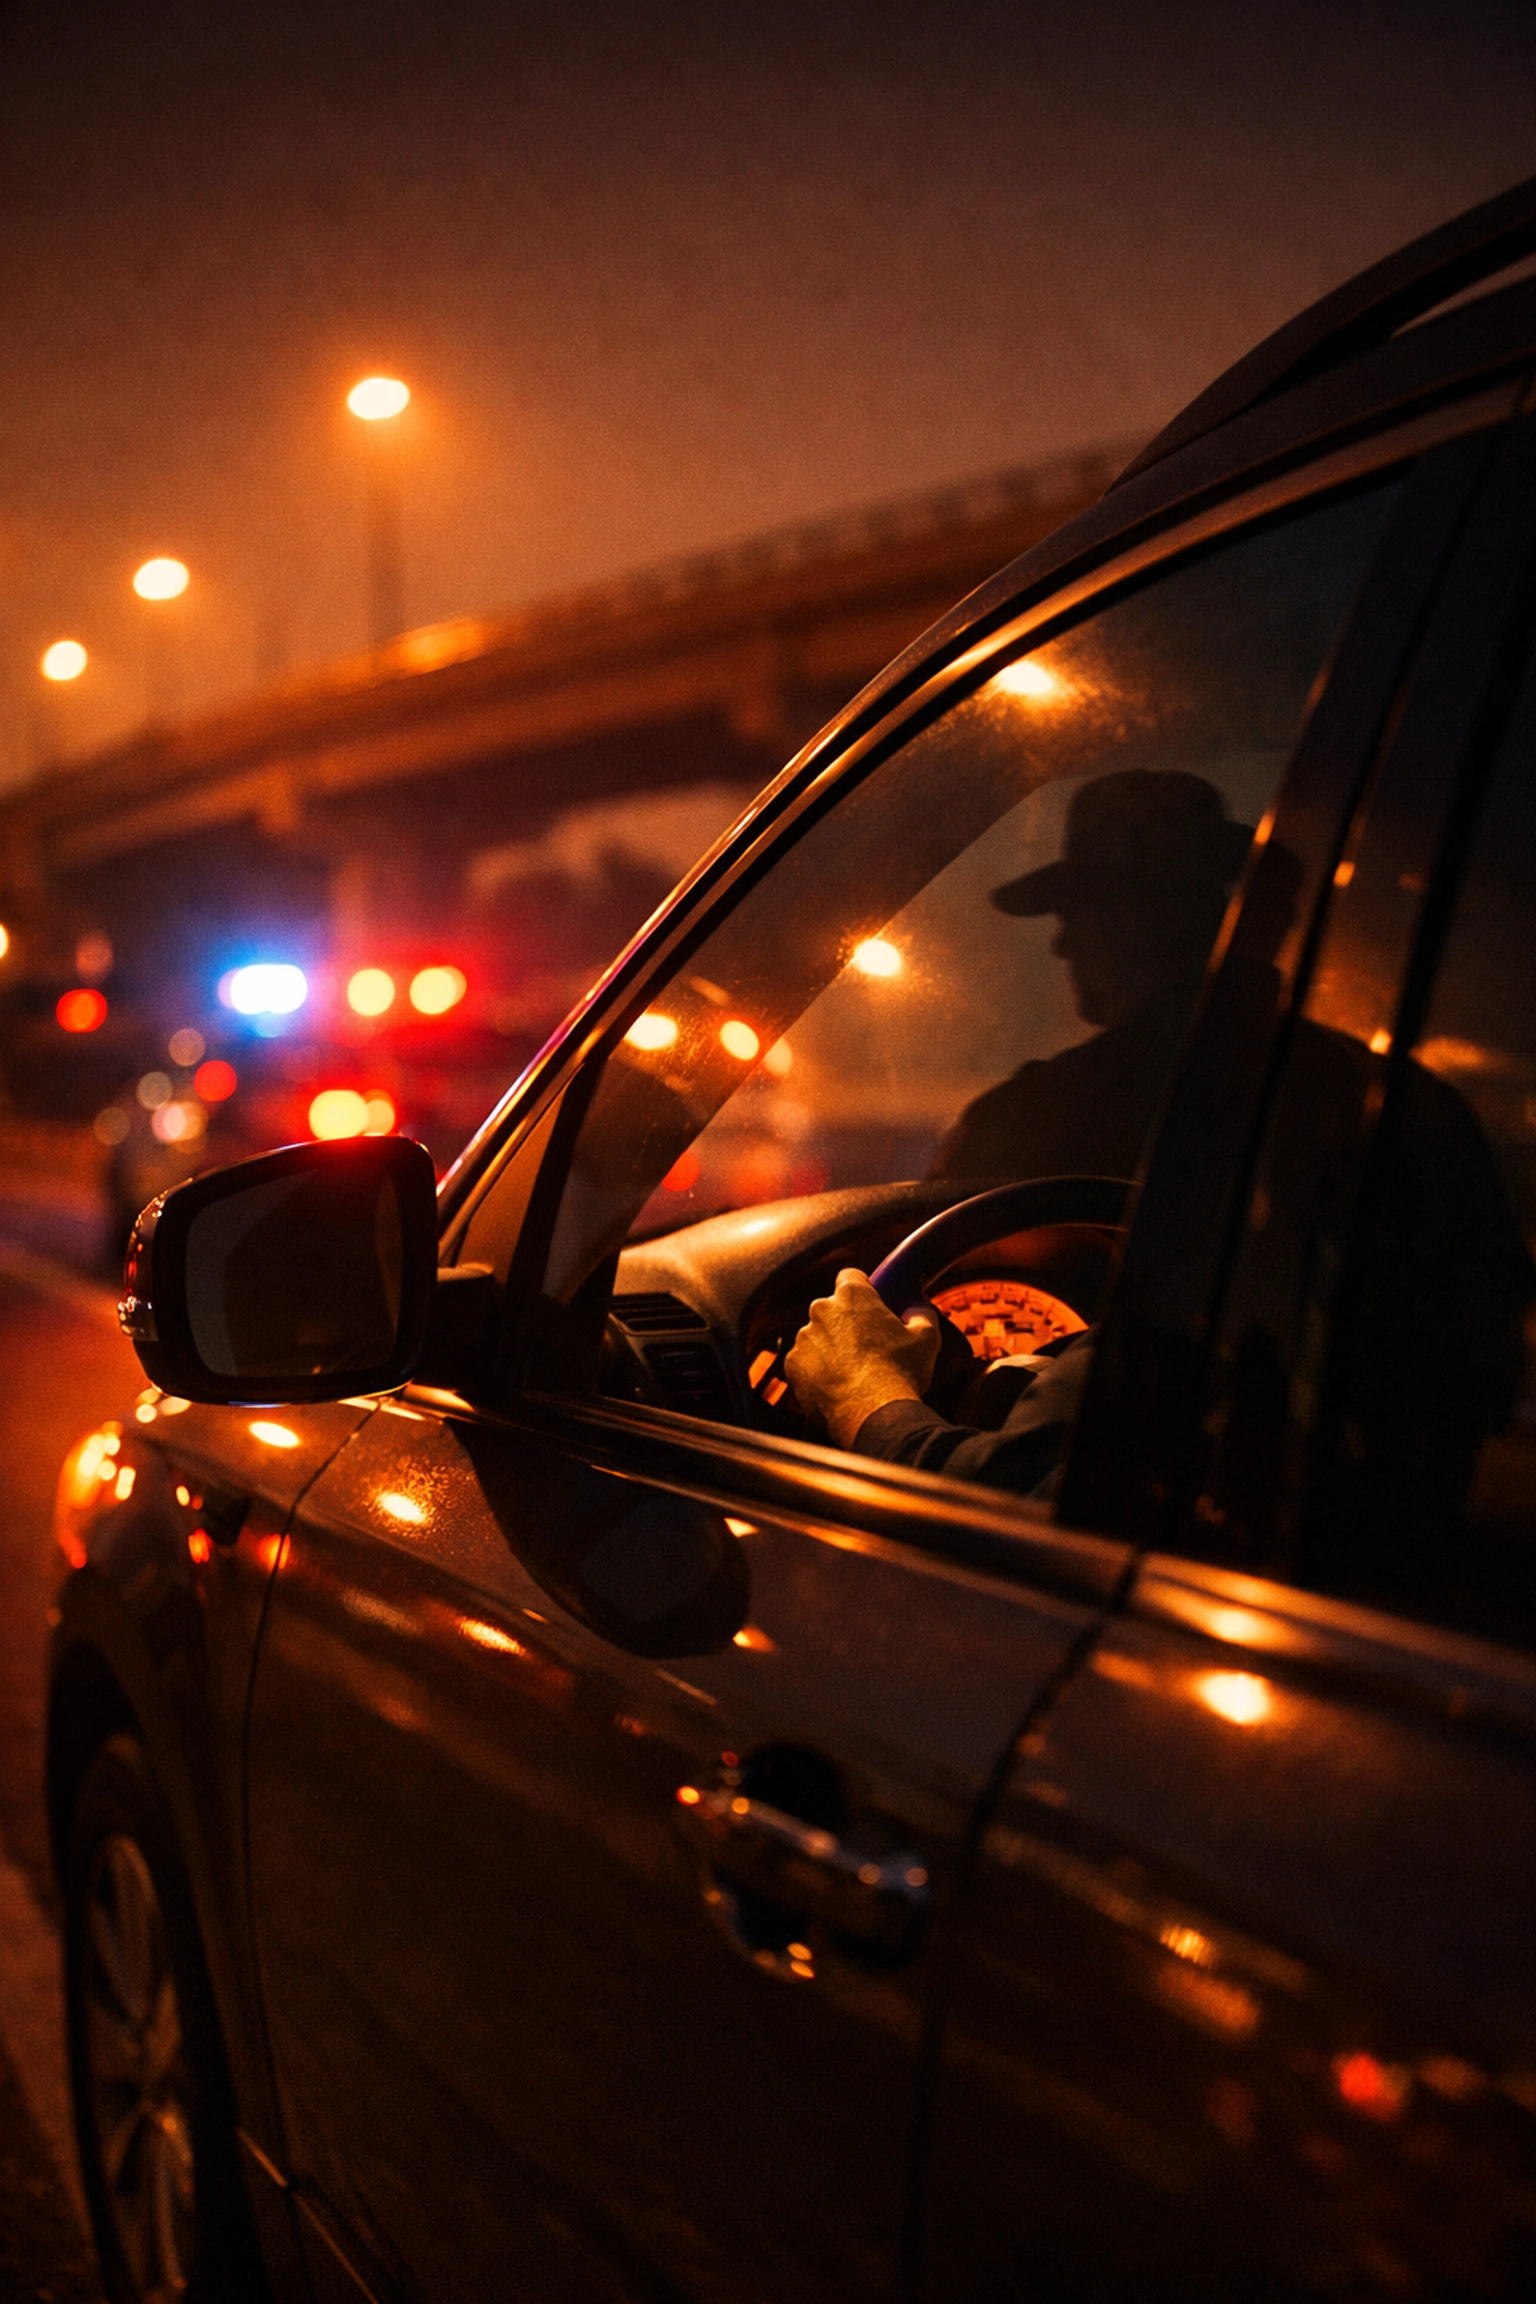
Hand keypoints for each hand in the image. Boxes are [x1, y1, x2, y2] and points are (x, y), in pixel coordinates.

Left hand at [785, 1268, 940, 1448]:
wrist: (871, 1412)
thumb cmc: (899, 1373)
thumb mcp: (926, 1338)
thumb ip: (920, 1314)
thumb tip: (917, 1308)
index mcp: (853, 1296)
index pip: (851, 1276)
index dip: (862, 1289)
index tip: (871, 1305)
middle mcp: (822, 1310)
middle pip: (832, 1307)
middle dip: (846, 1321)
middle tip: (868, 1344)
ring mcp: (804, 1337)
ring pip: (817, 1335)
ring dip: (830, 1346)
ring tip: (853, 1370)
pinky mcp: (792, 1364)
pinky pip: (804, 1361)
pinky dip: (816, 1369)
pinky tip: (836, 1383)